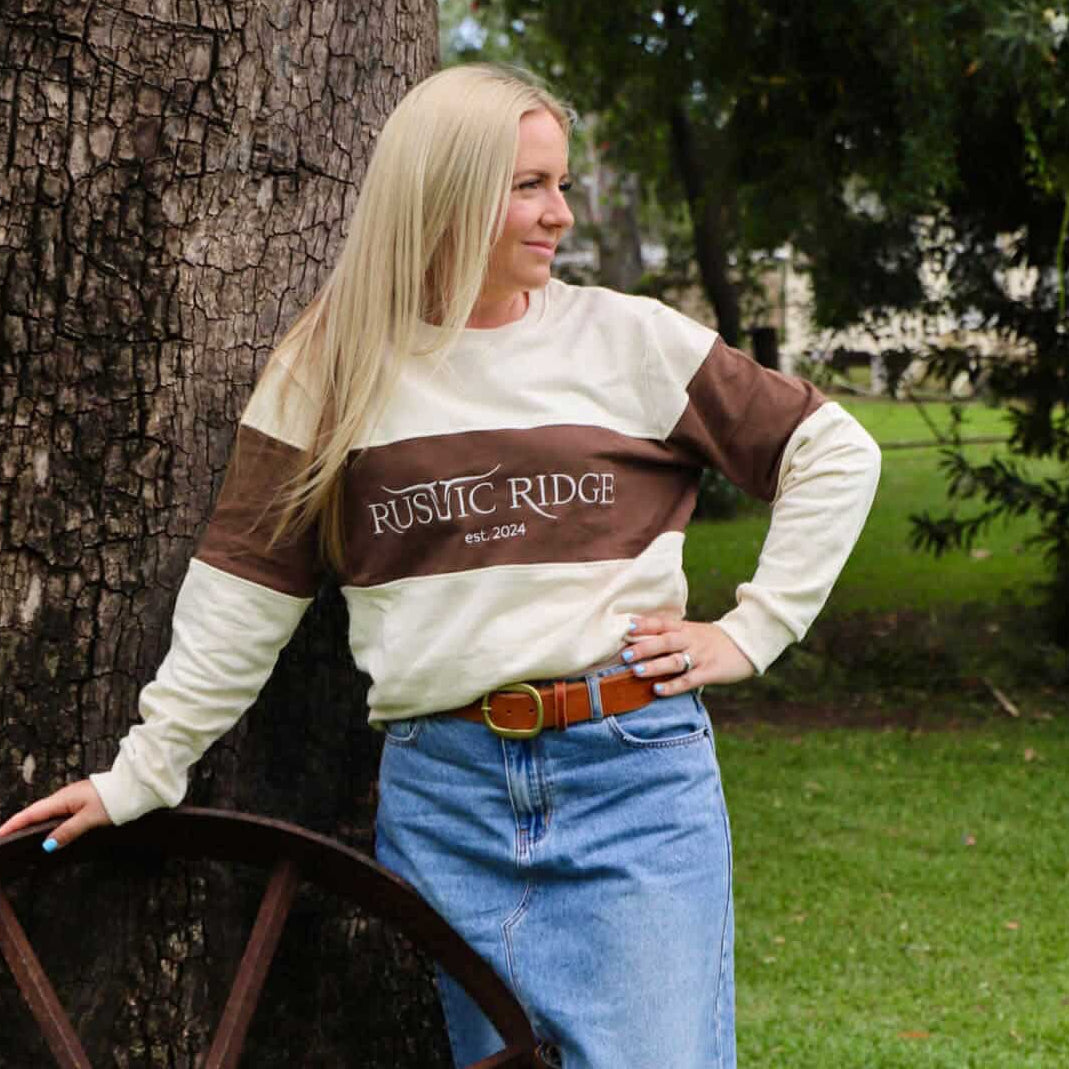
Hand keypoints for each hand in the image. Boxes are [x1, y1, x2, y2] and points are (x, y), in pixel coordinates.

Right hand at [0, 780, 111, 851]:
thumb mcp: (90, 818)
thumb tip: (47, 845)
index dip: (12, 825)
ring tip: (15, 837)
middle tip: (2, 839)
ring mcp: (71, 798)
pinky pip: (55, 813)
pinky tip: (42, 831)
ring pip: (45, 813)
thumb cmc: (114, 800)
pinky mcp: (79, 801)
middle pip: (34, 813)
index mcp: (62, 799)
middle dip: (16, 825)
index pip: (30, 814)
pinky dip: (44, 822)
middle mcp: (63, 797)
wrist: (133, 786)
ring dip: (29, 824)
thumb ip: (68, 831)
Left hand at [621, 612, 754, 696]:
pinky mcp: (709, 672)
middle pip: (665, 641)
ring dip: (655, 666)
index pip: (662, 623)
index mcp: (685, 628)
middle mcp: (691, 640)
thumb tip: (638, 630)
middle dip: (644, 647)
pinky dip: (672, 686)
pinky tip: (657, 690)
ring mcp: (700, 656)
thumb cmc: (713, 639)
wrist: (747, 644)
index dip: (645, 624)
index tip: (627, 626)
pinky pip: (688, 680)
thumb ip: (669, 632)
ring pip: (675, 661)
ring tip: (636, 671)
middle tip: (625, 655)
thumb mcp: (692, 630)